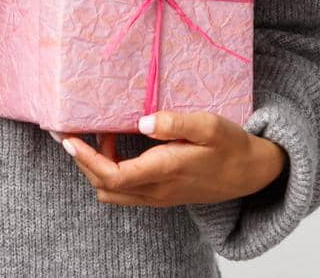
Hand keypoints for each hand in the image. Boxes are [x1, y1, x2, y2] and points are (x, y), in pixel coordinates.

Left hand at [54, 111, 286, 207]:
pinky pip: (125, 191)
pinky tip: (114, 146)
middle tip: (69, 133)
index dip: (85, 160)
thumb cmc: (230, 145)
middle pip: (104, 187)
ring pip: (112, 192)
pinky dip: (109, 172)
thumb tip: (142, 122)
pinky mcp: (161, 195)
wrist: (251, 173)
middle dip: (82, 162)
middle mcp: (157, 189)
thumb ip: (175, 123)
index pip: (112, 176)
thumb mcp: (209, 126)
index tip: (69, 139)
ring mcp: (158, 196)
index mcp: (165, 170)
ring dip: (95, 168)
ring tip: (93, 137)